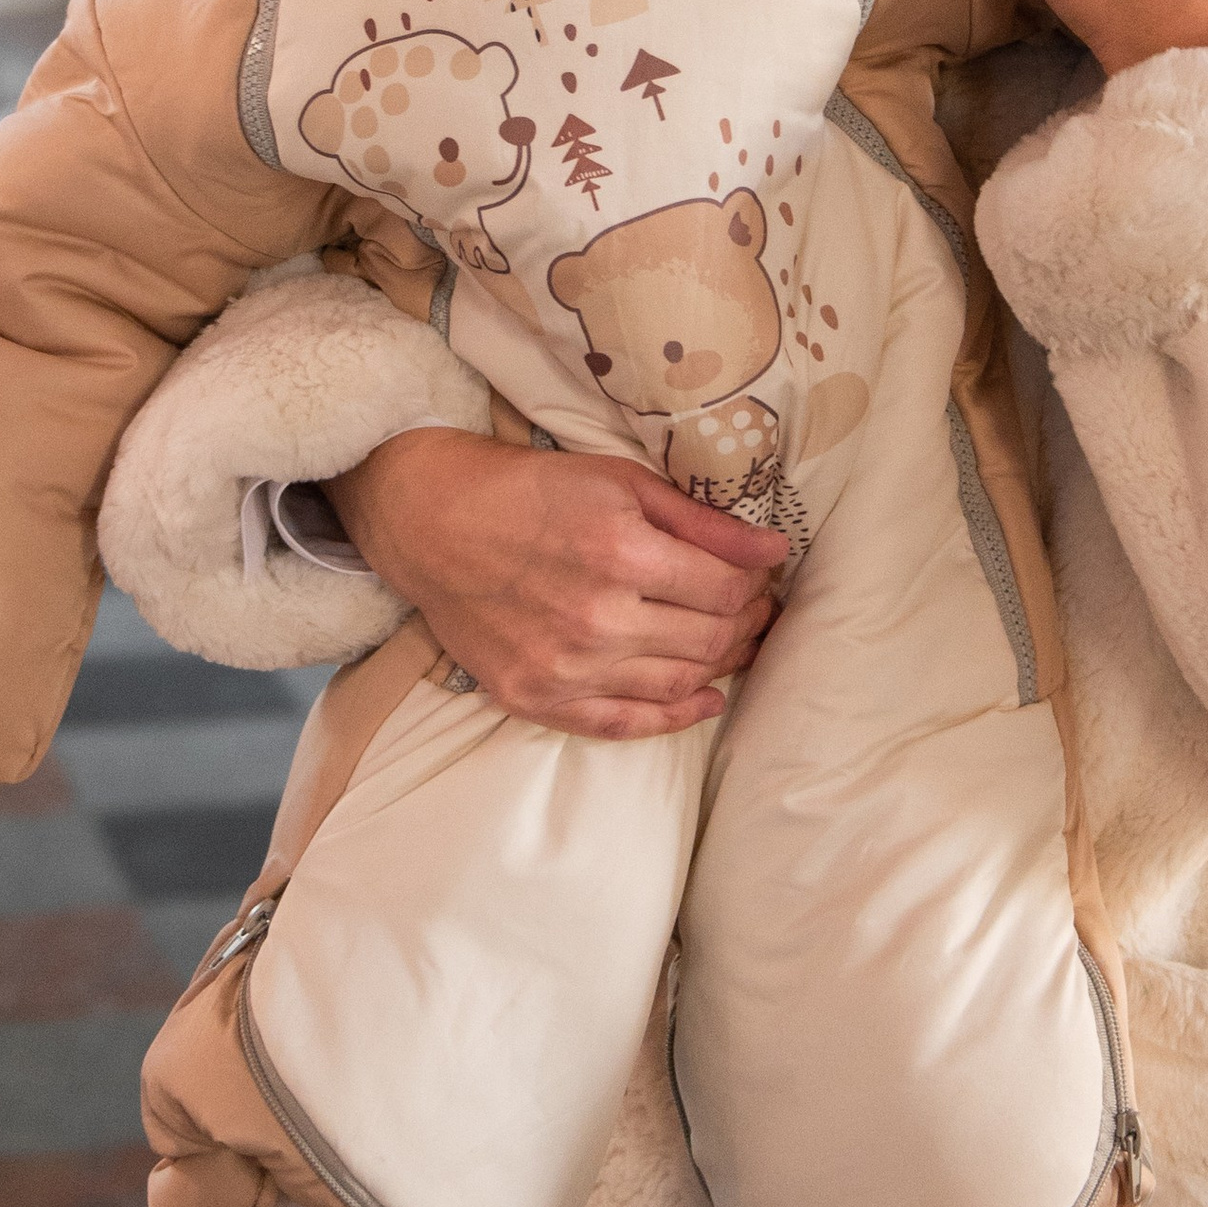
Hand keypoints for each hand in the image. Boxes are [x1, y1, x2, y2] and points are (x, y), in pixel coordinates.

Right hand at [329, 427, 786, 741]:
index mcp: (621, 554)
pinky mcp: (536, 698)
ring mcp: (565, 668)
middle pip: (709, 641)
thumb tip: (773, 550)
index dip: (755, 586)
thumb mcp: (622, 482)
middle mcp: (597, 619)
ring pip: (677, 684)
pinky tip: (704, 701)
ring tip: (736, 644)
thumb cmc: (532, 492)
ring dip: (721, 667)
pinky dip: (673, 718)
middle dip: (746, 625)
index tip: (760, 576)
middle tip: (757, 611)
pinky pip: (624, 724)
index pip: (724, 591)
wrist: (434, 524)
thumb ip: (702, 521)